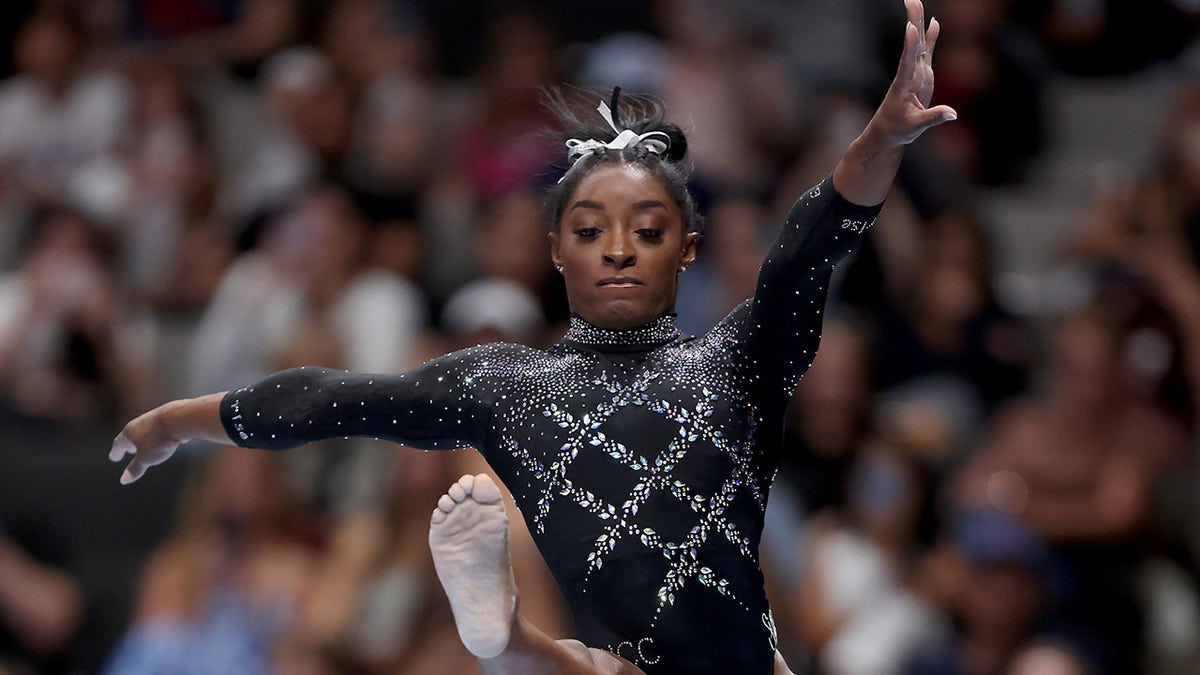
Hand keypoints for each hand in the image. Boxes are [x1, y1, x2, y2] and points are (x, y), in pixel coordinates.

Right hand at [109, 404, 181, 484]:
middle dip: (130, 444)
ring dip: (144, 439)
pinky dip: (158, 436)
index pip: (119, 444)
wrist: (179, 418)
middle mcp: (139, 423)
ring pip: (146, 431)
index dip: (116, 452)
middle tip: (128, 450)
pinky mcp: (168, 418)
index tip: (113, 458)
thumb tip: (123, 480)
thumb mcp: (146, 458)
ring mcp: (154, 419)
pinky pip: (160, 429)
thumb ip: (136, 468)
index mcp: (129, 432)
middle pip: (131, 435)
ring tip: (146, 445)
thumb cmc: (159, 439)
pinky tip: (165, 439)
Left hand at [868, 0, 956, 147]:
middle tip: (910, 0)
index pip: (907, 63)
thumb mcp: (915, 127)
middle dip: (912, 22)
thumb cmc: (898, 130)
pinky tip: (933, 22)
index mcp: (903, 86)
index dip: (910, 46)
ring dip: (917, 22)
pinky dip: (931, 38)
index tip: (910, 28)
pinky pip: (927, 52)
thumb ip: (933, 118)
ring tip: (916, 2)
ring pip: (918, 44)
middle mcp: (909, 75)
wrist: (887, 132)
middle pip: (912, 45)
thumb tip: (953, 113)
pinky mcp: (921, 76)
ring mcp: (915, 73)